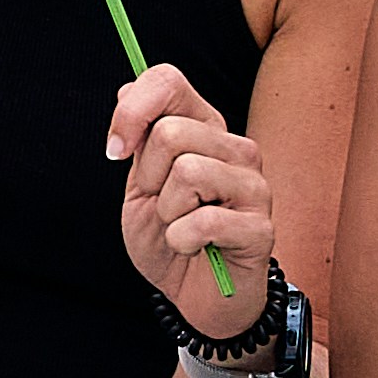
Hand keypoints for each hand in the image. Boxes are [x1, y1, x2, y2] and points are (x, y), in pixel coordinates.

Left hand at [105, 65, 277, 327]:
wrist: (194, 296)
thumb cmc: (170, 238)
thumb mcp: (141, 187)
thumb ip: (139, 140)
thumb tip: (127, 88)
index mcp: (205, 130)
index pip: (169, 81)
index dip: (132, 111)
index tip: (116, 150)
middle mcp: (236, 149)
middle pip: (170, 133)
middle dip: (148, 178)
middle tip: (163, 207)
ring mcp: (254, 186)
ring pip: (188, 172)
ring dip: (167, 213)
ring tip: (182, 228)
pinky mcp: (260, 227)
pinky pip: (202, 220)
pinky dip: (181, 241)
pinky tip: (194, 249)